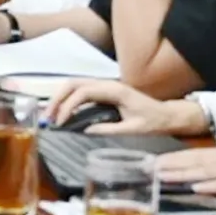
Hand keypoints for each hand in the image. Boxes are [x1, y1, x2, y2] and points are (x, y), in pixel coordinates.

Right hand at [45, 79, 203, 133]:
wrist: (168, 115)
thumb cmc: (154, 122)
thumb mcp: (134, 130)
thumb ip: (110, 129)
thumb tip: (85, 131)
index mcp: (115, 90)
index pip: (83, 92)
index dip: (68, 105)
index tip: (61, 122)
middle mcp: (107, 84)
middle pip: (73, 83)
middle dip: (57, 99)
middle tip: (47, 117)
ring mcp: (105, 86)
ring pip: (74, 85)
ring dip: (60, 98)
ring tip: (51, 116)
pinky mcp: (103, 92)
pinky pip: (80, 92)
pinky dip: (68, 100)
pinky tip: (62, 113)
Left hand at [157, 145, 215, 196]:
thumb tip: (204, 177)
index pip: (196, 155)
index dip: (175, 159)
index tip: (154, 162)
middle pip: (196, 161)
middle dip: (172, 164)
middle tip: (149, 168)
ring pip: (207, 170)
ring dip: (184, 174)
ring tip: (163, 176)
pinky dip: (213, 185)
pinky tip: (197, 188)